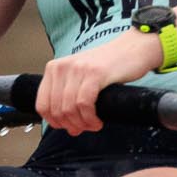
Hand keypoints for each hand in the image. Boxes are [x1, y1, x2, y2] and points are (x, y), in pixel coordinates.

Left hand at [36, 30, 162, 133]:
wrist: (133, 48)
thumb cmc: (110, 64)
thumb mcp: (81, 76)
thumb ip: (70, 97)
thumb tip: (67, 126)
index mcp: (54, 68)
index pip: (42, 105)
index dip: (54, 122)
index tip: (68, 127)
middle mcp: (62, 67)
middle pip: (56, 109)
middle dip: (70, 125)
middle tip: (84, 128)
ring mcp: (78, 69)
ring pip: (69, 109)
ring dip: (82, 123)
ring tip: (94, 125)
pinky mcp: (95, 73)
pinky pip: (84, 104)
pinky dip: (90, 118)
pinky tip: (98, 121)